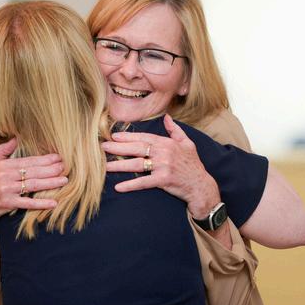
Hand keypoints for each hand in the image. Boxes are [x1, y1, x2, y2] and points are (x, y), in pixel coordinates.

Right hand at [0, 138, 67, 241]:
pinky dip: (41, 203)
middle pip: (33, 172)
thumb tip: (16, 137)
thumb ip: (4, 150)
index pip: (29, 161)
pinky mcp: (8, 204)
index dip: (45, 159)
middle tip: (66, 167)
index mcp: (4, 166)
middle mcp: (6, 176)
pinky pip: (27, 203)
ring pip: (33, 185)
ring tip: (64, 180)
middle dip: (51, 169)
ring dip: (51, 183)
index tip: (59, 157)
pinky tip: (54, 203)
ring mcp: (7, 190)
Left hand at [102, 114, 220, 219]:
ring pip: (137, 164)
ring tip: (106, 166)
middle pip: (137, 149)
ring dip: (120, 165)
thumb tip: (168, 117)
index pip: (144, 137)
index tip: (114, 136)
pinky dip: (130, 185)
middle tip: (103, 147)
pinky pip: (143, 182)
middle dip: (118, 147)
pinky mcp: (163, 180)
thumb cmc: (193, 165)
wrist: (201, 185)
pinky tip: (119, 187)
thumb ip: (175, 130)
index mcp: (167, 143)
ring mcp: (163, 166)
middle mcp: (164, 153)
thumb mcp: (187, 143)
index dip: (128, 137)